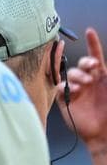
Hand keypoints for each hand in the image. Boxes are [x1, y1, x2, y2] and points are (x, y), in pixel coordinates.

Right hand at [67, 28, 106, 146]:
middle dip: (85, 62)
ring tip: (85, 84)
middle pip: (82, 63)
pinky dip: (66, 86)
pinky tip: (75, 91)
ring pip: (72, 74)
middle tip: (92, 67)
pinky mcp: (66, 100)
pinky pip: (61, 88)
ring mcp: (77, 90)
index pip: (96, 56)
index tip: (89, 32)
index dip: (92, 44)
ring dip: (78, 76)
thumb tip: (104, 66)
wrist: (103, 132)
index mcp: (102, 77)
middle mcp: (89, 81)